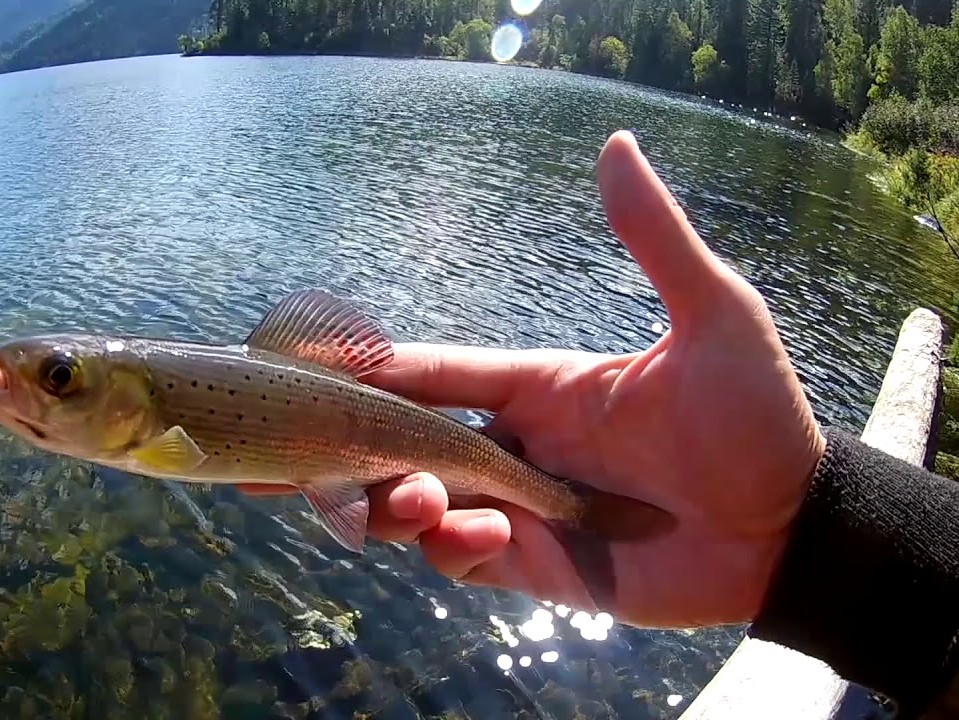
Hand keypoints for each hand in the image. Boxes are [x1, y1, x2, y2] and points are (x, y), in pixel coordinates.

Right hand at [239, 131, 825, 628]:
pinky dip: (451, 548)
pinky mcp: (532, 566)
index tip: (309, 365)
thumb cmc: (758, 421)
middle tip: (340, 453)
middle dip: (359, 447)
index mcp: (537, 386)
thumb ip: (655, 240)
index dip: (368, 369)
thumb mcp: (714, 319)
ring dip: (396, 503)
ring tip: (422, 500)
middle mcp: (513, 446)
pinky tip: (484, 535)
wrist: (792, 533)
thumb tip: (616, 145)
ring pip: (414, 506)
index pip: (430, 372)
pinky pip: (459, 560)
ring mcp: (518, 508)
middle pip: (402, 443)